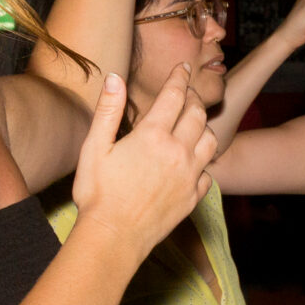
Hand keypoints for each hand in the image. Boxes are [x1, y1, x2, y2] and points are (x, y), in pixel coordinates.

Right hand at [72, 67, 217, 256]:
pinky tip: (192, 162)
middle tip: (187, 93)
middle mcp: (177, 151)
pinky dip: (203, 162)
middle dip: (193, 98)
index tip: (183, 67)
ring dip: (204, 127)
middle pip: (197, 114)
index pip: (174, 95)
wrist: (114, 236)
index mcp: (153, 136)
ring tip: (194, 124)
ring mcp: (189, 175)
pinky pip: (208, 173)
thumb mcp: (94, 148)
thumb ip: (108, 111)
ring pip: (211, 140)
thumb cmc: (98, 193)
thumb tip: (115, 78)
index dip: (179, 77)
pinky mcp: (193, 197)